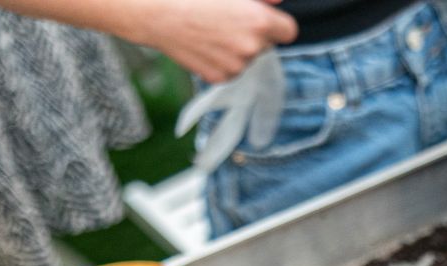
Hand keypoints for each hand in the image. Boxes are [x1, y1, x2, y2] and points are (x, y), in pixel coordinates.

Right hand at [125, 0, 297, 82]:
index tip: (264, 20)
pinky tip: (203, 44)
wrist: (157, 13)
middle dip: (254, 35)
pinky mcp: (219, 78)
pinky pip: (229, 70)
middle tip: (227, 20)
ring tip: (211, 30)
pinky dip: (221, 60)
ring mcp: (236, 66)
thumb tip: (279, 2)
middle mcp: (252, 47)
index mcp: (259, 22)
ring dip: (237, 48)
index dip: (276, 25)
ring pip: (247, 59)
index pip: (289, 32)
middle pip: (266, 45)